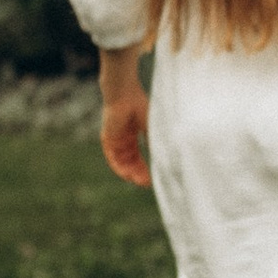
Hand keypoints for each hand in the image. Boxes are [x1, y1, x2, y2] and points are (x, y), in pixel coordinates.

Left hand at [98, 50, 151, 189]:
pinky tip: (128, 175)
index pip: (140, 155)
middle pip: (132, 161)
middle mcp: (124, 138)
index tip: (154, 178)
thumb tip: (169, 159)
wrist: (124, 94)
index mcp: (135, 132)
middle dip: (140, 173)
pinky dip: (120, 167)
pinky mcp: (108, 139)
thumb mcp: (152, 127)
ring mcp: (116, 139)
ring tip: (140, 181)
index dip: (146, 167)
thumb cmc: (140, 105)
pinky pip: (113, 158)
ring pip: (123, 161)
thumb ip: (156, 142)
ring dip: (131, 172)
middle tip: (148, 183)